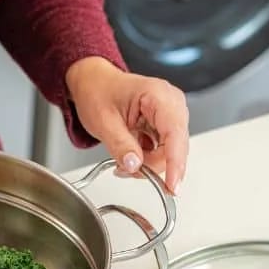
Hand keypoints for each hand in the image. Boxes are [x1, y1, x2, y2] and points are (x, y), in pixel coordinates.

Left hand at [65, 56, 187, 193]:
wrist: (93, 81)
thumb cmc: (98, 91)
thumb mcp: (103, 121)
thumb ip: (120, 145)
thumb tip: (135, 166)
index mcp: (157, 95)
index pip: (175, 133)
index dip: (175, 163)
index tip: (172, 186)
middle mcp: (171, 102)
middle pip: (175, 146)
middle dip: (152, 164)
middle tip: (126, 168)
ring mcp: (171, 113)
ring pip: (170, 151)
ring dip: (149, 163)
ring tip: (124, 160)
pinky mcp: (166, 123)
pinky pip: (164, 149)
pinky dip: (148, 158)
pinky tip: (132, 154)